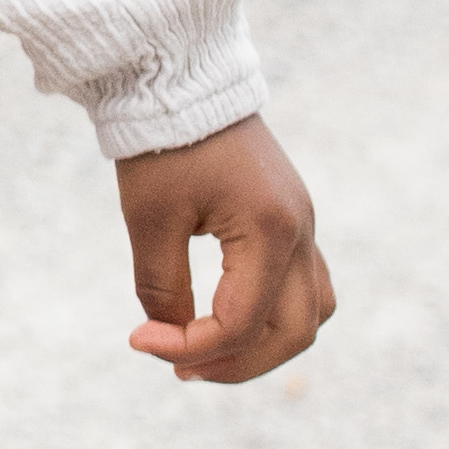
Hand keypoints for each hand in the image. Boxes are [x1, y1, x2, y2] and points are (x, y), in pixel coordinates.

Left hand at [119, 121, 332, 383]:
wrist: (183, 79)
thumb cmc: (163, 146)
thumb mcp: (150, 220)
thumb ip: (162, 288)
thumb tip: (172, 340)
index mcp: (269, 230)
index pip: (240, 323)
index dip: (189, 348)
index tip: (137, 341)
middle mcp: (301, 231)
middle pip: (295, 333)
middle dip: (237, 363)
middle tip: (178, 369)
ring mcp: (304, 225)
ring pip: (310, 314)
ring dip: (263, 344)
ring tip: (204, 351)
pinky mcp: (293, 219)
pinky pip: (304, 286)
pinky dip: (271, 314)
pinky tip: (222, 317)